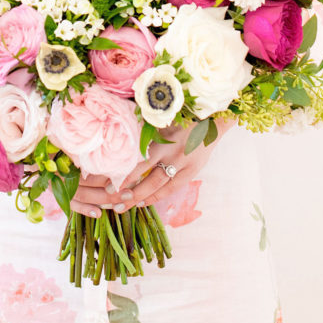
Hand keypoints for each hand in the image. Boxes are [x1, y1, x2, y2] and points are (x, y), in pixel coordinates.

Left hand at [68, 118, 234, 216]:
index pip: (141, 160)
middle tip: (112, 199)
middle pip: (149, 177)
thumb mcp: (163, 119)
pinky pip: (173, 188)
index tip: (109, 182)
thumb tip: (120, 133)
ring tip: (123, 206)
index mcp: (166, 139)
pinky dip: (158, 196)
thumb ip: (146, 128)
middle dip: (130, 190)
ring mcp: (184, 165)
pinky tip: (144, 203)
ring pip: (160, 186)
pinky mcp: (192, 172)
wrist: (213, 120)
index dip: (126, 173)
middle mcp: (174, 154)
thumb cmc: (183, 116)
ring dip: (141, 197)